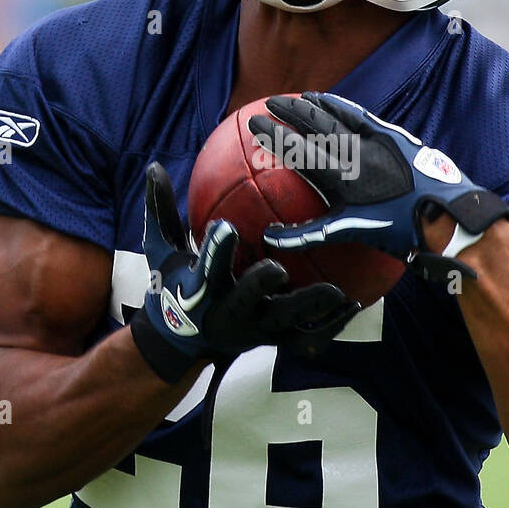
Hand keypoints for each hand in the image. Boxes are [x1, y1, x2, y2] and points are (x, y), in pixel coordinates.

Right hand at [129, 163, 359, 381]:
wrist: (182, 340)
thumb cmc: (174, 285)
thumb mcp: (161, 251)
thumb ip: (160, 211)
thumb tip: (155, 166)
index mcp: (200, 291)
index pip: (205, 269)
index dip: (214, 251)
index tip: (225, 228)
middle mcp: (228, 313)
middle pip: (245, 300)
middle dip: (258, 286)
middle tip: (277, 268)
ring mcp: (254, 331)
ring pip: (284, 323)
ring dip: (311, 309)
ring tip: (339, 293)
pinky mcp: (275, 341)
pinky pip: (306, 339)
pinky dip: (330, 326)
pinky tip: (354, 305)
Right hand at [247, 92, 508, 280]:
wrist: (445, 215)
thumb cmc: (398, 230)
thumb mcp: (350, 232)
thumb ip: (308, 234)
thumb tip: (270, 238)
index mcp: (342, 176)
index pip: (299, 150)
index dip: (274, 134)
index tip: (253, 122)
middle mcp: (355, 152)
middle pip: (315, 125)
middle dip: (289, 112)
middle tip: (269, 102)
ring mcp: (375, 140)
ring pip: (338, 116)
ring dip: (315, 105)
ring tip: (298, 98)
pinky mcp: (393, 135)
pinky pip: (361, 115)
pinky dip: (343, 106)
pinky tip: (334, 102)